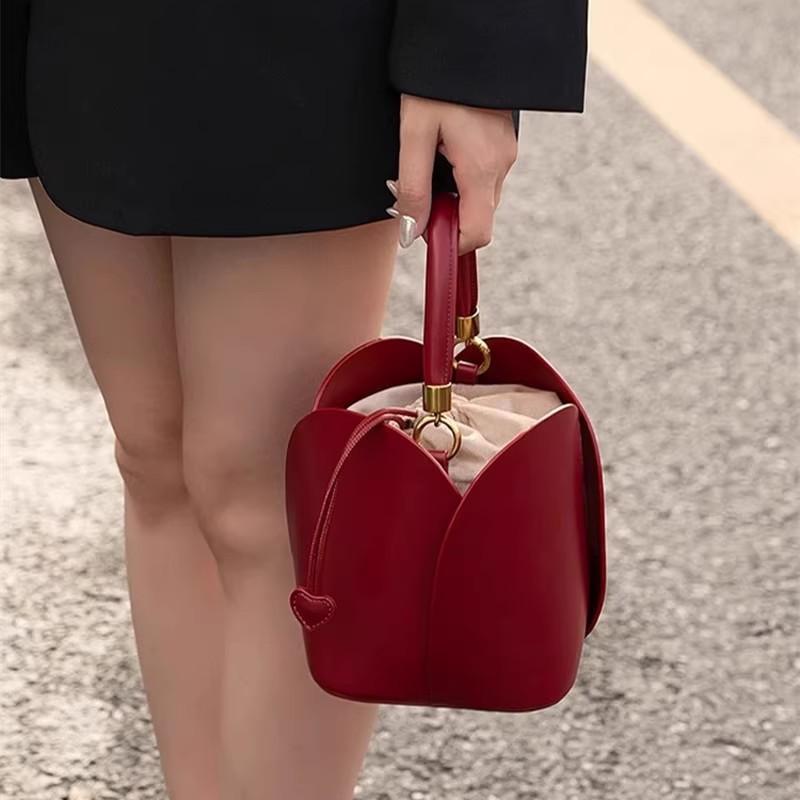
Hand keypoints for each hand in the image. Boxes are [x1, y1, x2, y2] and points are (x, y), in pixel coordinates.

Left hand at [385, 93, 517, 255]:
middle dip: (447, 216)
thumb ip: (413, 189)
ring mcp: (506, 153)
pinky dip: (462, 179)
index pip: (477, 233)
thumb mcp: (414, 135)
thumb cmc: (434, 81)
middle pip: (477, 217)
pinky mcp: (503, 143)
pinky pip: (484, 177)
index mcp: (481, 167)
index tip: (425, 234)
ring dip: (453, 196)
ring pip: (480, 197)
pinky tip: (443, 154)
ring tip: (428, 166)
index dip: (451, 243)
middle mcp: (501, 165)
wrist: (462, 39)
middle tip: (416, 194)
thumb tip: (412, 233)